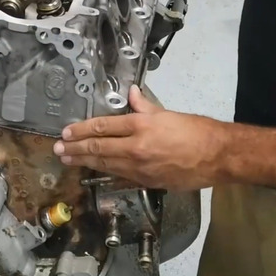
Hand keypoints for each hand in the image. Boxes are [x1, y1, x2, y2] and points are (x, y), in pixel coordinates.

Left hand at [53, 86, 230, 189]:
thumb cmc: (197, 131)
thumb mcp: (168, 113)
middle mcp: (136, 147)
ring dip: (84, 161)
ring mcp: (140, 167)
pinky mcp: (147, 182)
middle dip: (75, 148)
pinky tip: (94, 170)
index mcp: (141, 126)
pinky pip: (120, 175)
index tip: (66, 131)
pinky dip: (105, 171)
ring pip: (105, 164)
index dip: (81, 130)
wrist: (218, 156)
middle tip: (58, 149)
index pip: (103, 127)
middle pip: (98, 148)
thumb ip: (144, 105)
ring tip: (68, 159)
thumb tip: (131, 94)